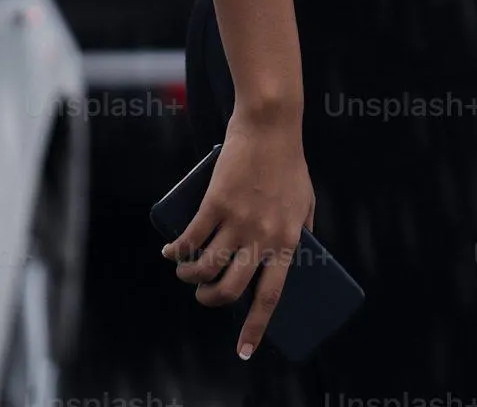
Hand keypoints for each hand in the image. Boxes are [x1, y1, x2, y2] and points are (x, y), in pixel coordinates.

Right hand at [162, 111, 314, 358]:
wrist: (270, 125)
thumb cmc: (289, 163)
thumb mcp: (307, 200)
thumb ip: (303, 229)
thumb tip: (298, 254)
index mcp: (288, 239)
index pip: (272, 294)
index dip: (256, 327)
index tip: (244, 351)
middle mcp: (263, 235)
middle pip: (230, 290)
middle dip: (210, 301)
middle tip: (204, 294)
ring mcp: (238, 220)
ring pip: (204, 270)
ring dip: (189, 278)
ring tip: (184, 272)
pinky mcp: (215, 204)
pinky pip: (189, 241)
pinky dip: (175, 253)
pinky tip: (169, 253)